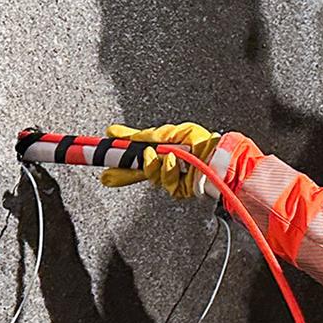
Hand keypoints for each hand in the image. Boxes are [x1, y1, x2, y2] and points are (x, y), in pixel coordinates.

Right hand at [98, 122, 219, 199]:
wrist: (223, 157)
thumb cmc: (204, 142)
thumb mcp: (170, 133)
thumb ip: (145, 136)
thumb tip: (116, 132)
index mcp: (161, 151)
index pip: (133, 155)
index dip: (117, 155)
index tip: (99, 153)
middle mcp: (164, 165)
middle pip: (135, 172)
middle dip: (121, 173)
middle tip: (108, 173)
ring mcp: (171, 179)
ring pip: (151, 178)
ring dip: (152, 167)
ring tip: (160, 156)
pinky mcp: (180, 190)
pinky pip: (166, 183)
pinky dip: (168, 171)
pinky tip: (173, 163)